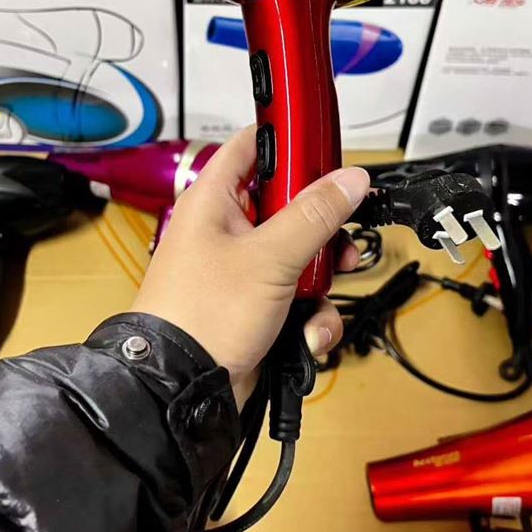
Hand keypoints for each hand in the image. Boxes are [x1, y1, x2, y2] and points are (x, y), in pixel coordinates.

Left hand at [133, 127, 369, 408]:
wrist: (180, 389)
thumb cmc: (202, 314)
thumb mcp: (269, 257)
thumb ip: (315, 214)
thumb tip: (351, 179)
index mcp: (215, 201)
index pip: (253, 148)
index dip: (289, 142)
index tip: (327, 149)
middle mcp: (227, 231)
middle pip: (291, 208)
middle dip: (323, 232)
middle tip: (340, 243)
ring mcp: (241, 272)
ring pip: (301, 258)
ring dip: (321, 283)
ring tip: (320, 299)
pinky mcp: (255, 309)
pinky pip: (298, 300)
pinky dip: (310, 318)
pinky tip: (306, 335)